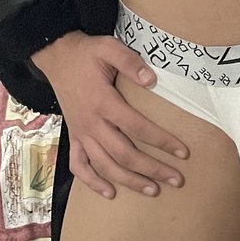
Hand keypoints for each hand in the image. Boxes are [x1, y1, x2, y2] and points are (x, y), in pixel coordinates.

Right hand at [35, 31, 188, 200]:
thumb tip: (152, 80)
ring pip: (105, 165)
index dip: (161, 141)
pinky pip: (79, 165)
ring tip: (152, 190)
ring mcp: (81, 132)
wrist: (57, 57)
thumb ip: (130, 62)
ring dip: (129, 180)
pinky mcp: (73, 136)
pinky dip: (92, 182)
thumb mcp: (109, 47)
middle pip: (124, 153)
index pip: (137, 127)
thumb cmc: (87, 53)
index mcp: (103, 102)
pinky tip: (109, 192)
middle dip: (152, 169)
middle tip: (176, 179)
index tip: (182, 152)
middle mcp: (92, 123)